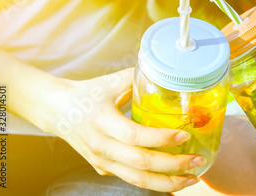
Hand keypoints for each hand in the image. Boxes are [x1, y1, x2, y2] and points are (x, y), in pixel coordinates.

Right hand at [39, 68, 203, 191]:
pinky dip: (156, 183)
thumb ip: (139, 77)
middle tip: (198, 160)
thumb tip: (169, 72)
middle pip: (141, 163)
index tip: (185, 135)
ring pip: (138, 180)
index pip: (135, 136)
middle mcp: (101, 146)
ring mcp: (102, 161)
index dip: (161, 138)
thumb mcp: (111, 82)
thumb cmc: (88, 93)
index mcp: (102, 121)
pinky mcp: (104, 169)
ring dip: (168, 182)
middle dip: (174, 165)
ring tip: (193, 177)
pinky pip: (133, 179)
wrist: (57, 110)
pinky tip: (175, 179)